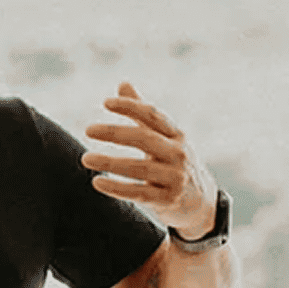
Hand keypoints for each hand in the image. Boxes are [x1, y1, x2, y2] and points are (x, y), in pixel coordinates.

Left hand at [82, 82, 219, 237]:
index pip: (152, 115)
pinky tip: (98, 182)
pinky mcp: (169, 200)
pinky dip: (117, 188)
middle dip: (115, 133)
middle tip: (88, 130)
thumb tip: (123, 84)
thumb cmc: (175, 163)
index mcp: (176, 135)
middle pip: (144, 139)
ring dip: (110, 162)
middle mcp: (179, 154)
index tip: (106, 103)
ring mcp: (176, 178)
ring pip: (139, 168)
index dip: (130, 107)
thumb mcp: (165, 137)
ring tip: (86, 158)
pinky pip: (139, 192)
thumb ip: (143, 114)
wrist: (202, 203)